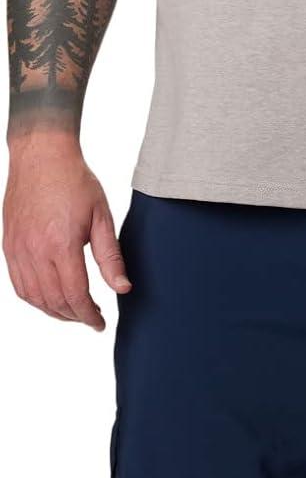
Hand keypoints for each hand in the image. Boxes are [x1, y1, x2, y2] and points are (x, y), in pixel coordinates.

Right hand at [3, 133, 130, 330]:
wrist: (41, 155)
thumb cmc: (74, 181)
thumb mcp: (102, 218)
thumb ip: (111, 257)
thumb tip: (122, 289)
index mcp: (61, 244)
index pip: (76, 295)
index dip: (89, 316)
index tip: (100, 323)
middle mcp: (35, 250)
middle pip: (55, 301)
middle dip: (76, 316)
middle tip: (91, 317)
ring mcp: (18, 248)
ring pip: (34, 298)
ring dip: (55, 312)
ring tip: (73, 311)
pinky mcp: (9, 245)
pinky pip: (19, 285)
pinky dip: (35, 299)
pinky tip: (51, 298)